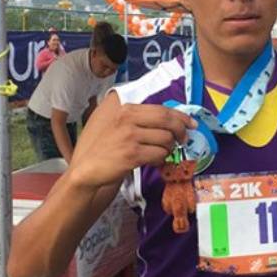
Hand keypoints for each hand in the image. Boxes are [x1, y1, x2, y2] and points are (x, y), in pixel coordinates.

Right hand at [66, 95, 195, 189]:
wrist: (86, 169)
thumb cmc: (100, 146)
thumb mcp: (113, 121)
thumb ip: (135, 116)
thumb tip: (168, 118)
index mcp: (125, 107)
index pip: (161, 109)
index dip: (180, 116)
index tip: (191, 123)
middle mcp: (127, 117)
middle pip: (167, 121)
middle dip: (181, 131)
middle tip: (183, 139)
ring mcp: (129, 136)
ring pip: (166, 140)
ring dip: (168, 149)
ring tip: (159, 153)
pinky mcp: (132, 154)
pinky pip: (159, 155)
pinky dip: (160, 159)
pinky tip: (152, 161)